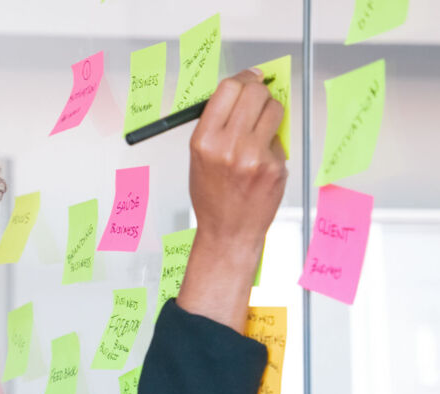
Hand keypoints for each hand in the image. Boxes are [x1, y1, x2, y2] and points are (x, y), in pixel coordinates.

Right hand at [176, 69, 287, 332]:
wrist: (228, 230)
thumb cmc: (212, 194)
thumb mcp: (199, 156)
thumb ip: (217, 124)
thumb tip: (241, 92)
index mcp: (204, 140)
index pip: (228, 89)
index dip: (242, 78)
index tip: (250, 77)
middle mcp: (228, 145)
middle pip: (254, 93)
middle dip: (260, 89)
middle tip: (260, 95)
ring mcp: (254, 156)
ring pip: (274, 109)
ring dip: (271, 111)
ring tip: (261, 127)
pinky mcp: (275, 166)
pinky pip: (280, 138)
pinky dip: (274, 142)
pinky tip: (262, 160)